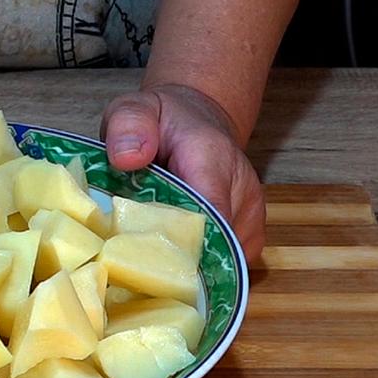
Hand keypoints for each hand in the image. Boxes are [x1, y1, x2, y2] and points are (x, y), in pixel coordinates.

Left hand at [101, 84, 265, 261]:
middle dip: (174, 262)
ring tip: (152, 260)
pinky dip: (198, 270)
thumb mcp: (135, 107)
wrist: (196, 121)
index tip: (145, 262)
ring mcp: (249, 217)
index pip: (208, 214)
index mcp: (213, 160)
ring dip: (186, 267)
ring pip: (220, 261)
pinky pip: (225, 265)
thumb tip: (127, 157)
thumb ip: (129, 124)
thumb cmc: (163, 120)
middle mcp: (242, 192)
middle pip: (213, 247)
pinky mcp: (249, 235)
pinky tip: (171, 262)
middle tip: (136, 266)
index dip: (178, 245)